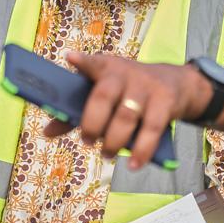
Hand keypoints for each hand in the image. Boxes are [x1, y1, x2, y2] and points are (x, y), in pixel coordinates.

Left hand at [44, 52, 212, 168]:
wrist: (177, 84)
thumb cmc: (129, 91)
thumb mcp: (105, 93)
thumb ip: (76, 112)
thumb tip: (46, 132)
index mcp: (105, 68)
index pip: (92, 63)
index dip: (83, 62)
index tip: (71, 59)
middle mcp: (125, 73)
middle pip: (103, 97)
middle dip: (92, 122)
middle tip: (87, 141)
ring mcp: (146, 87)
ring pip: (126, 117)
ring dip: (114, 140)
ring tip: (107, 154)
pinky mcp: (165, 101)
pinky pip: (152, 129)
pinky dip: (142, 150)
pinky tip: (134, 164)